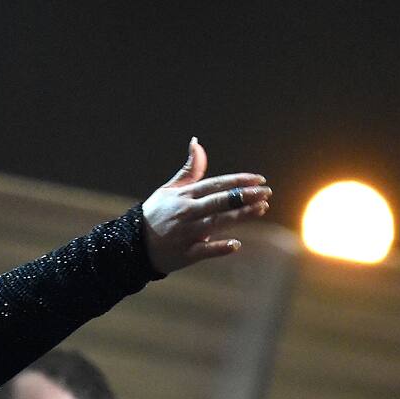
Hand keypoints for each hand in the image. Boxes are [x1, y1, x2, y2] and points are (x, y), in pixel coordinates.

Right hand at [141, 139, 270, 274]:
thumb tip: (197, 143)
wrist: (132, 245)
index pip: (216, 185)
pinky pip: (204, 251)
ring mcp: (186, 234)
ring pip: (217, 223)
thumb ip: (188, 170)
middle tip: (267, 193)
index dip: (238, 181)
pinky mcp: (185, 254)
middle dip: (244, 196)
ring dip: (239, 217)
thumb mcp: (169, 190)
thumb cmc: (156, 214)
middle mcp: (186, 213)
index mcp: (184, 196)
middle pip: (219, 202)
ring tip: (261, 209)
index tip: (259, 180)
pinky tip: (236, 244)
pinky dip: (219, 248)